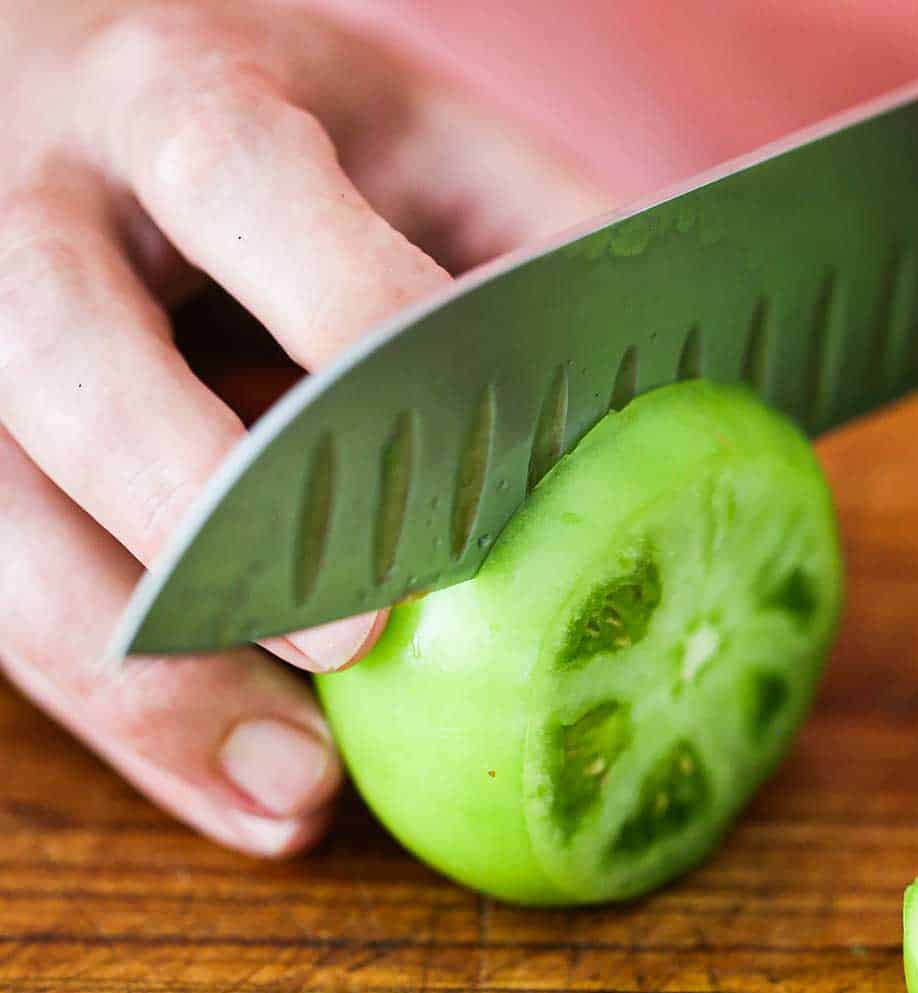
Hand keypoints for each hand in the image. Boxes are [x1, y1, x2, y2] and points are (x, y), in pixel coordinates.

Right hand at [0, 0, 607, 855]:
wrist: (86, 102)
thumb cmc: (282, 134)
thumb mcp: (416, 142)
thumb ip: (531, 237)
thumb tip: (673, 383)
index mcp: (177, 99)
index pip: (242, 186)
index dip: (345, 322)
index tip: (453, 476)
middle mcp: (39, 215)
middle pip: (73, 367)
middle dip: (207, 514)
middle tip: (357, 646)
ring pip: (6, 526)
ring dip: (148, 683)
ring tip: (296, 790)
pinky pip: (9, 601)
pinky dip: (128, 718)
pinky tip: (236, 782)